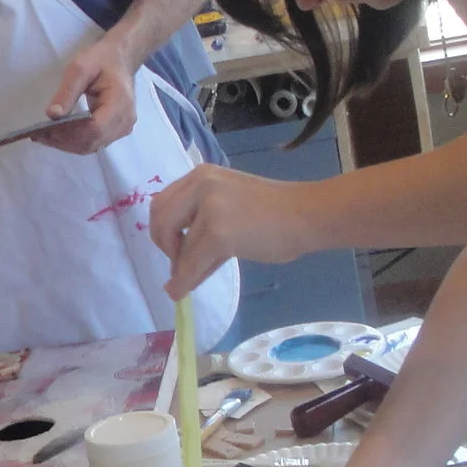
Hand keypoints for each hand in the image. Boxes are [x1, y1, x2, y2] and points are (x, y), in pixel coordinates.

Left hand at [39, 35, 138, 154]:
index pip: (95, 128)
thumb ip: (67, 92)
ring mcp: (122, 128)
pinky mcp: (116, 132)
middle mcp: (125, 120)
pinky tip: (56, 135)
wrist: (119, 60)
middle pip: (92, 141)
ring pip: (91, 146)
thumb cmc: (101, 60)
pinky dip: (74, 142)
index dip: (69, 133)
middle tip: (37, 135)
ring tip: (43, 136)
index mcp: (120, 102)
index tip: (45, 130)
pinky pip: (93, 143)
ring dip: (66, 144)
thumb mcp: (80, 68)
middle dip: (63, 141)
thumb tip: (52, 115)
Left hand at [146, 164, 323, 295]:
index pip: (162, 202)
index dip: (161, 229)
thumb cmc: (275, 213)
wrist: (307, 215)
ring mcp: (209, 208)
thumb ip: (202, 220)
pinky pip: (190, 264)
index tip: (174, 248)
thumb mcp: (230, 204)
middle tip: (177, 264)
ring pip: (177, 246)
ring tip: (188, 280)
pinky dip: (183, 281)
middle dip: (163, 246)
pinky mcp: (218, 234)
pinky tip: (181, 291)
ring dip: (179, 268)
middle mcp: (200, 185)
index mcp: (202, 175)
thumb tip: (176, 262)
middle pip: (160, 220)